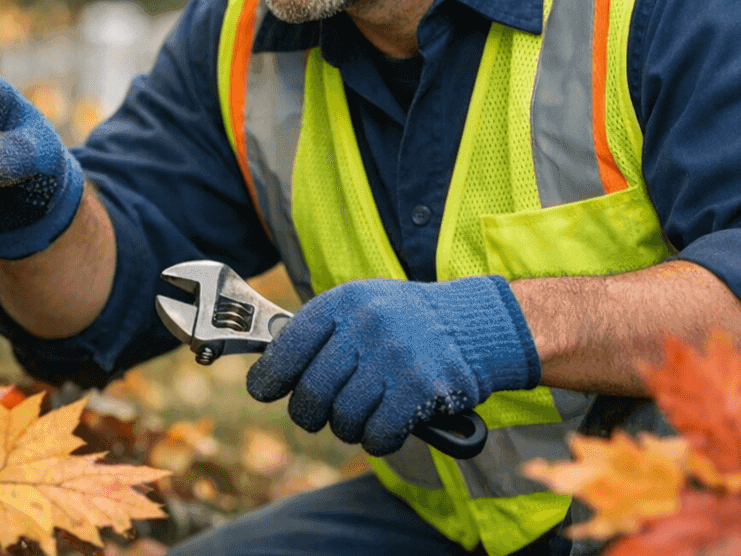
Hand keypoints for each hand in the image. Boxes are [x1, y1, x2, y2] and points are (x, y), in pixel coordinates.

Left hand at [245, 276, 539, 455]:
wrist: (475, 324)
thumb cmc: (408, 323)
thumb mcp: (365, 307)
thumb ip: (324, 334)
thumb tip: (270, 372)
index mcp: (346, 302)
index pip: (289, 345)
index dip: (270, 376)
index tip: (264, 391)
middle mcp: (366, 325)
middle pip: (311, 391)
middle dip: (309, 413)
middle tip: (318, 416)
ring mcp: (394, 356)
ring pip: (343, 418)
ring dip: (349, 428)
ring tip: (364, 415)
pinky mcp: (420, 388)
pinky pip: (377, 433)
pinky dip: (378, 439)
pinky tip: (388, 427)